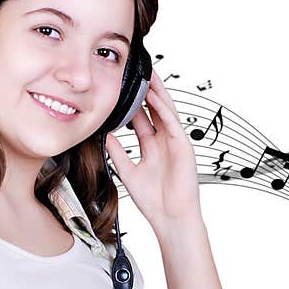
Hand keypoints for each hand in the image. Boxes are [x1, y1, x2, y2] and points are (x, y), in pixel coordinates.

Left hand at [104, 69, 201, 234]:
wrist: (170, 219)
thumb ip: (118, 153)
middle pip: (154, 109)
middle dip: (146, 89)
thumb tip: (104, 135)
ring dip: (157, 92)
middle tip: (136, 70)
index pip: (141, 117)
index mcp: (152, 146)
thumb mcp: (128, 172)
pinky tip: (155, 97)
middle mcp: (164, 141)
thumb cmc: (154, 201)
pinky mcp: (184, 147)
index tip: (121, 86)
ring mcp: (175, 142)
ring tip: (147, 73)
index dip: (132, 101)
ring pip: (166, 110)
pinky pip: (173, 123)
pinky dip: (164, 109)